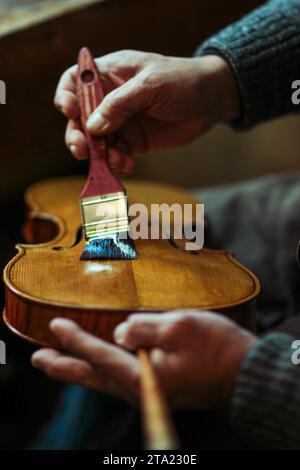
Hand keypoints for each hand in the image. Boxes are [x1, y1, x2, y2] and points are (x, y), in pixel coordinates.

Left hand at [32, 311, 254, 407]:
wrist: (244, 374)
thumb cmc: (216, 348)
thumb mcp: (180, 326)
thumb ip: (143, 327)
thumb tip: (119, 331)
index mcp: (142, 375)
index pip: (98, 355)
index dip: (74, 340)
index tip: (55, 326)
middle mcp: (140, 389)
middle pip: (92, 377)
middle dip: (63, 366)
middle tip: (38, 359)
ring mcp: (148, 391)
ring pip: (103, 381)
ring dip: (78, 370)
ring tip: (58, 362)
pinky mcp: (158, 388)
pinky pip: (118, 380)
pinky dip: (99, 371)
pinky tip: (98, 365)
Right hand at [54, 50, 238, 173]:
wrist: (211, 102)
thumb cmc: (182, 81)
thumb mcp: (150, 85)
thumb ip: (119, 104)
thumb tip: (92, 126)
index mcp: (109, 74)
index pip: (75, 81)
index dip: (67, 96)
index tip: (70, 111)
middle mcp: (109, 99)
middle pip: (79, 118)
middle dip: (77, 135)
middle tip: (83, 149)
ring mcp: (120, 122)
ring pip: (95, 142)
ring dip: (100, 155)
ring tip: (116, 161)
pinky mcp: (132, 141)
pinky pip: (115, 156)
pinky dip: (117, 164)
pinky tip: (127, 166)